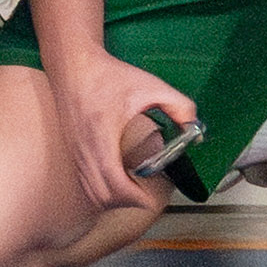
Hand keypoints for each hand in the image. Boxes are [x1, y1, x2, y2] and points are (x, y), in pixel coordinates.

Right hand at [52, 47, 202, 215]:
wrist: (72, 63)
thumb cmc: (106, 74)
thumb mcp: (150, 85)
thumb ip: (179, 106)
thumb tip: (195, 131)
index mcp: (102, 135)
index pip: (113, 183)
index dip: (134, 198)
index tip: (150, 199)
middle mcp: (84, 148)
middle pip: (101, 195)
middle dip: (126, 203)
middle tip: (146, 197)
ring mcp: (75, 151)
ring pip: (91, 192)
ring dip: (113, 198)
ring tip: (134, 189)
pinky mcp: (72, 150)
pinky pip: (85, 181)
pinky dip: (102, 188)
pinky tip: (117, 178)